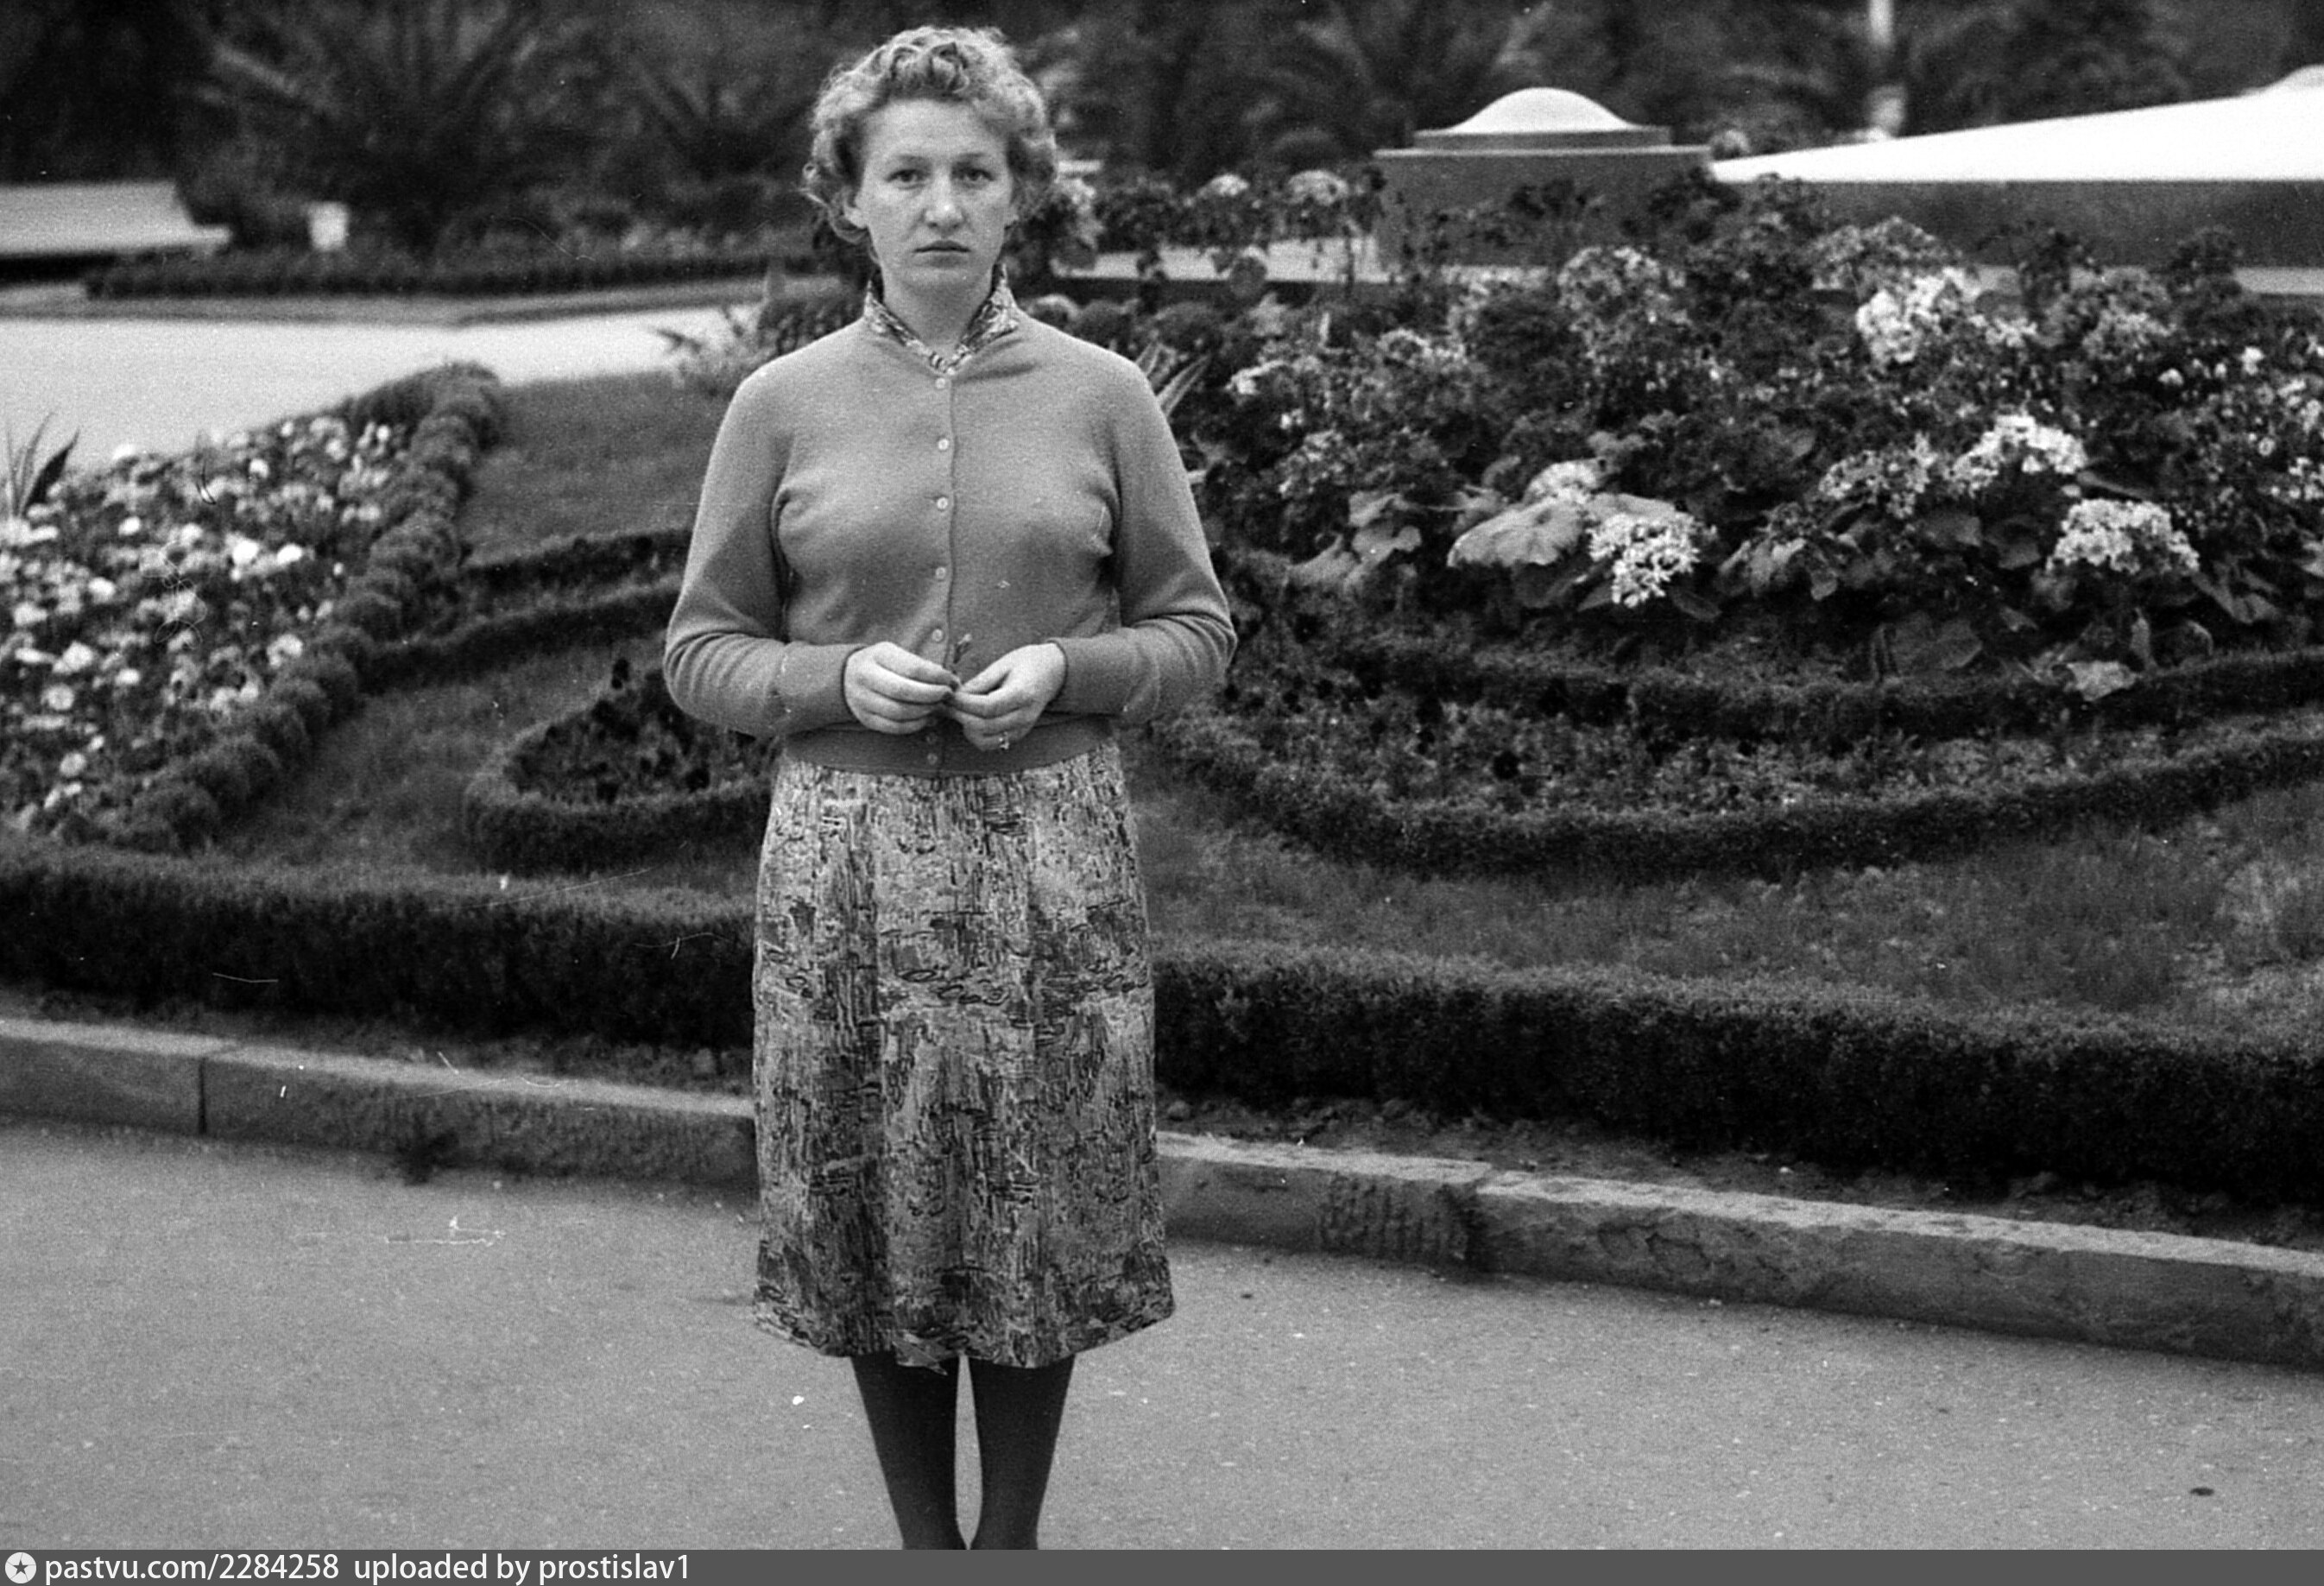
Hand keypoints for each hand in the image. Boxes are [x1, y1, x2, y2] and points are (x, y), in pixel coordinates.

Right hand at [843, 642, 957, 734]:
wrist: (847, 677)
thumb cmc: (882, 664)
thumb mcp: (896, 654)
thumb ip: (920, 665)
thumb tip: (951, 681)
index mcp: (877, 655)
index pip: (912, 668)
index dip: (937, 677)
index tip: (952, 680)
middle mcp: (866, 677)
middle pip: (903, 691)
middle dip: (932, 695)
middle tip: (947, 695)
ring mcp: (863, 700)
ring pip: (899, 711)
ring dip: (925, 711)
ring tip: (939, 706)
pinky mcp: (865, 718)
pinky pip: (894, 727)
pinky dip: (915, 725)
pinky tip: (928, 718)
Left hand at [944, 643, 1065, 751]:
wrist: (1054, 672)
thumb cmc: (1028, 662)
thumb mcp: (1004, 663)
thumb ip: (981, 681)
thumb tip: (956, 694)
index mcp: (1023, 694)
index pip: (988, 707)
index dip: (964, 704)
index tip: (949, 695)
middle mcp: (1025, 716)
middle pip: (984, 726)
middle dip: (960, 716)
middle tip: (946, 704)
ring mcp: (1022, 728)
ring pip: (985, 740)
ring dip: (966, 728)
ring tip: (958, 712)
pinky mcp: (1018, 735)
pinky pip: (992, 743)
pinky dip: (976, 735)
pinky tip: (970, 719)